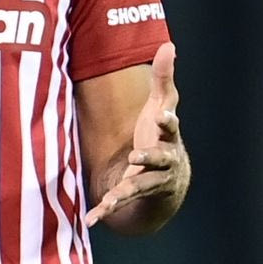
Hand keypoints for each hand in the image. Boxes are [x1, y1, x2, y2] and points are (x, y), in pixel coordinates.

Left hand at [85, 41, 185, 227]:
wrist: (169, 179)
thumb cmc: (161, 134)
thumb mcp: (163, 105)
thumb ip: (164, 78)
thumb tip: (169, 44)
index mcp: (168, 136)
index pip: (170, 127)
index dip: (167, 121)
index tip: (162, 116)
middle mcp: (163, 161)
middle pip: (158, 159)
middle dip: (149, 157)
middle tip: (137, 155)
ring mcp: (150, 180)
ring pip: (139, 186)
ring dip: (126, 190)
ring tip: (113, 197)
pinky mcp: (135, 195)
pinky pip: (119, 203)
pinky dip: (105, 211)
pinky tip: (92, 219)